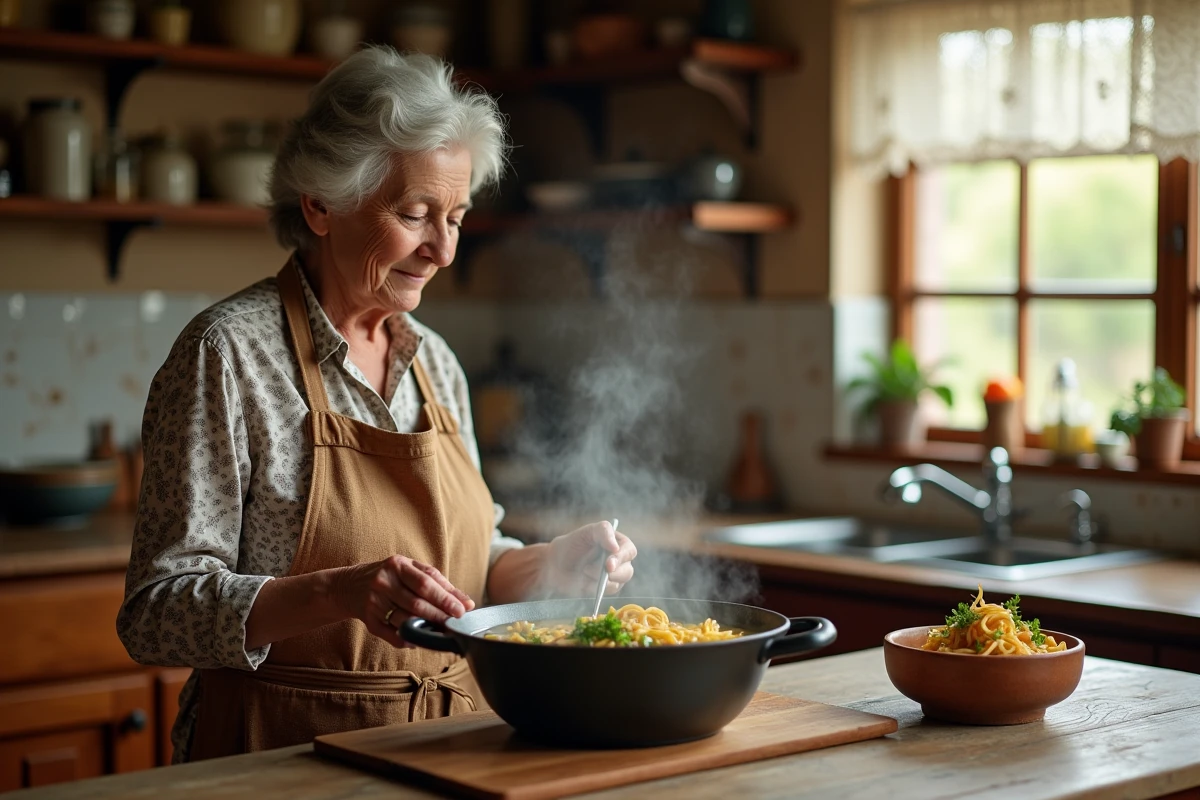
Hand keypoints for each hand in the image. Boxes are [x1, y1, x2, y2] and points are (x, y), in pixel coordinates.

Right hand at [331, 556, 474, 646]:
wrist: (348, 586)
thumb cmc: (389, 576)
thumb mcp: (410, 570)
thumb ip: (438, 583)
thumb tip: (467, 603)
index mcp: (397, 565)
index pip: (426, 584)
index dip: (446, 598)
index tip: (462, 610)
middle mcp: (383, 582)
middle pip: (416, 603)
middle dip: (439, 616)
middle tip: (455, 624)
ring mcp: (373, 602)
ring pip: (405, 620)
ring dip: (425, 628)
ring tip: (441, 632)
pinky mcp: (368, 620)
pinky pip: (391, 634)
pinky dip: (407, 638)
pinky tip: (418, 639)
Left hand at [543, 521, 636, 597]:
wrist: (556, 564)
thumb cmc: (572, 544)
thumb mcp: (587, 532)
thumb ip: (603, 532)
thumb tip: (616, 547)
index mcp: (618, 543)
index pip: (629, 551)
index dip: (621, 558)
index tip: (608, 564)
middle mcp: (619, 560)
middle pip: (627, 570)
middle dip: (612, 572)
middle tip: (595, 570)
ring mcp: (614, 575)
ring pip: (619, 582)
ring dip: (601, 579)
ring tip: (584, 570)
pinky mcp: (606, 588)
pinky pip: (609, 591)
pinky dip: (597, 587)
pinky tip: (585, 580)